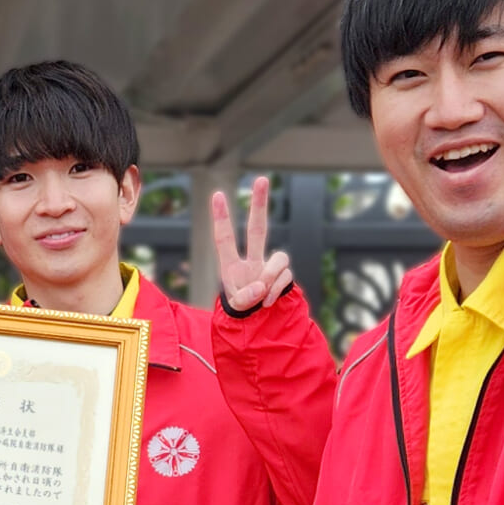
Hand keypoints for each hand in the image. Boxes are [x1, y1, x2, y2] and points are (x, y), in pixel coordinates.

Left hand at [209, 176, 294, 312]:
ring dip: (272, 276)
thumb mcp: (237, 308)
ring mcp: (269, 267)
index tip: (218, 194)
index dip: (221, 218)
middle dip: (259, 204)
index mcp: (231, 265)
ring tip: (262, 295)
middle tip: (261, 178)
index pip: (225, 238)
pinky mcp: (284, 276)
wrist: (261, 325)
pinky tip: (268, 302)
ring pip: (280, 258)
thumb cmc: (243, 312)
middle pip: (257, 228)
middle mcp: (251, 261)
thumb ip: (245, 298)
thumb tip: (261, 286)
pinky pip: (285, 276)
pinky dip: (277, 289)